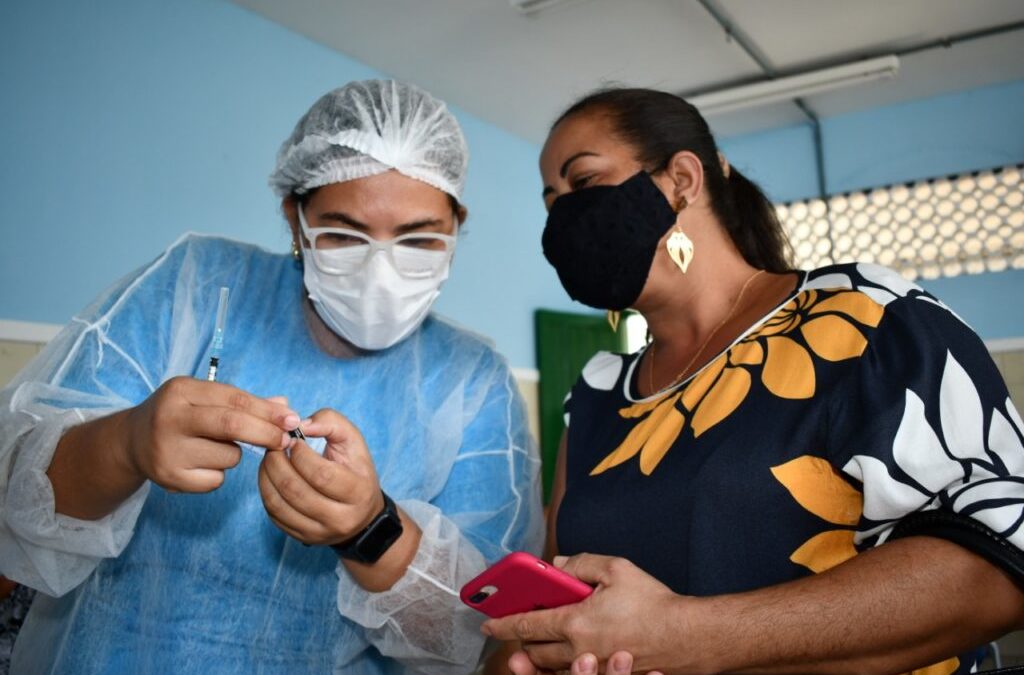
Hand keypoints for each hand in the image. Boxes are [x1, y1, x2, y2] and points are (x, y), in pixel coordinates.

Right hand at [125, 376, 296, 491]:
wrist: (131, 442)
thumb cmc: (181, 414)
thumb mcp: (205, 398)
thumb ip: (244, 402)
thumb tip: (285, 407)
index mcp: (181, 391)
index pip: (235, 400)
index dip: (268, 411)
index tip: (292, 419)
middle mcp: (170, 419)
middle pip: (232, 426)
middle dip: (266, 433)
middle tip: (286, 440)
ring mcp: (167, 451)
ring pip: (229, 456)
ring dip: (236, 454)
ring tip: (214, 446)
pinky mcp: (169, 478)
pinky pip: (216, 480)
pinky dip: (219, 473)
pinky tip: (201, 464)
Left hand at [258, 408, 383, 545]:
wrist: (362, 515)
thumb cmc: (355, 470)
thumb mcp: (353, 441)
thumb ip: (331, 423)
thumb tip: (301, 425)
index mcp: (358, 492)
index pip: (321, 475)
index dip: (300, 455)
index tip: (294, 440)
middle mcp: (341, 518)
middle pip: (295, 490)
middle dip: (277, 463)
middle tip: (274, 446)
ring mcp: (320, 532)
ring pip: (279, 505)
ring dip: (266, 476)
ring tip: (269, 459)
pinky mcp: (302, 538)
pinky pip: (273, 515)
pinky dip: (266, 492)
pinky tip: (269, 476)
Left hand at [485, 554, 688, 673]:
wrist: (688, 637)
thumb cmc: (654, 602)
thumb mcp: (616, 569)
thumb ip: (580, 563)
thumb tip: (556, 563)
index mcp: (576, 622)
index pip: (527, 625)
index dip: (503, 623)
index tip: (486, 622)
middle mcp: (579, 651)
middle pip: (535, 652)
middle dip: (519, 643)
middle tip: (514, 632)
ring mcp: (593, 668)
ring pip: (553, 668)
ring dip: (539, 658)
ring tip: (534, 645)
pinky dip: (563, 666)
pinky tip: (567, 655)